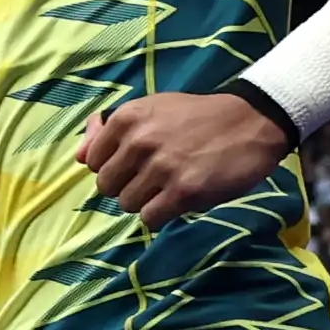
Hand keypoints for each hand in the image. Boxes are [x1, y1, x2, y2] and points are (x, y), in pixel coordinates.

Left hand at [77, 88, 292, 223]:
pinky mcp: (183, 191)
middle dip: (127, 187)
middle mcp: (140, 140)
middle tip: (155, 178)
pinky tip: (179, 199)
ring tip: (170, 186)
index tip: (136, 164)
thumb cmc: (197, 117)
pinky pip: (150, 219)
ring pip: (127, 204)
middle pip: (107, 187)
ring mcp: (161, 167)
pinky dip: (162, 215)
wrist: (250, 122)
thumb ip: (109, 131)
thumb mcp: (151, 110)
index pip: (93, 162)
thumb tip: (78, 157)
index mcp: (128, 117)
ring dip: (147, 201)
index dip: (114, 168)